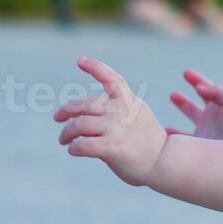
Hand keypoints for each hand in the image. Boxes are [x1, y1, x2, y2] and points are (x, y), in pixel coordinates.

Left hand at [54, 57, 166, 186]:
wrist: (165, 162)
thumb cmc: (149, 144)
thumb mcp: (139, 117)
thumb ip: (118, 112)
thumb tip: (88, 115)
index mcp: (129, 101)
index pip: (111, 79)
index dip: (95, 68)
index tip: (80, 61)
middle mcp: (121, 111)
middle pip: (83, 105)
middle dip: (66, 111)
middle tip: (57, 119)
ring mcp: (116, 128)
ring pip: (78, 124)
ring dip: (66, 133)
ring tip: (63, 140)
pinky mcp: (111, 147)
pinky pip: (81, 144)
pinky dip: (73, 147)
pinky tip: (73, 150)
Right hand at [167, 69, 222, 140]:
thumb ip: (216, 91)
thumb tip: (199, 87)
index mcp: (218, 106)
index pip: (205, 90)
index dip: (196, 80)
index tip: (186, 73)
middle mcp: (209, 121)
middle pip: (192, 109)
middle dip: (182, 102)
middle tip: (173, 95)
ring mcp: (203, 135)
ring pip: (183, 129)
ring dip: (173, 128)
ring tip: (163, 126)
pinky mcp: (197, 149)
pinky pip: (181, 144)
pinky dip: (172, 141)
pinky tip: (165, 139)